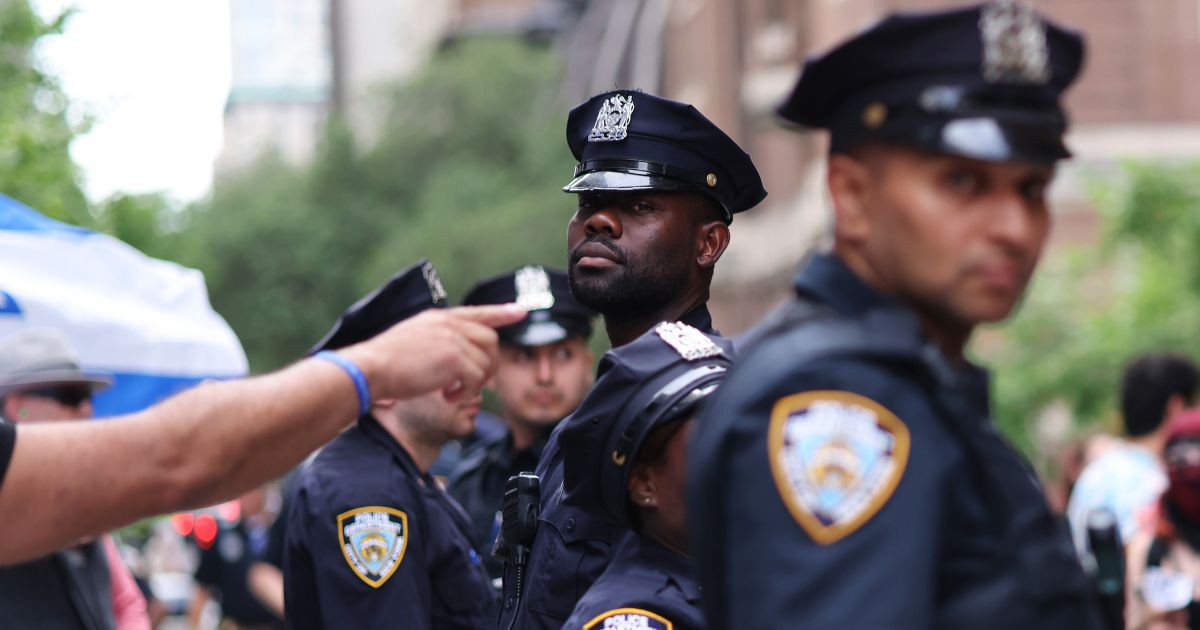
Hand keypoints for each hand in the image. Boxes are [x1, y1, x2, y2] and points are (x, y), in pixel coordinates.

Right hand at [340, 304, 525, 401]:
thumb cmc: (385, 364)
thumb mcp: (414, 341)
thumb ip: (439, 342)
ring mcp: (452, 338)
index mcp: (438, 319)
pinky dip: (466, 392)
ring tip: (453, 392)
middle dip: (489, 364)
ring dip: (475, 383)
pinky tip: (447, 397)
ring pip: (486, 361)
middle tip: (474, 384)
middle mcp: (448, 323)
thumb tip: (463, 361)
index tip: (520, 312)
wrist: (370, 369)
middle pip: (490, 340)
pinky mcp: (454, 357)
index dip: (501, 312)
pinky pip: (477, 378)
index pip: (477, 312)